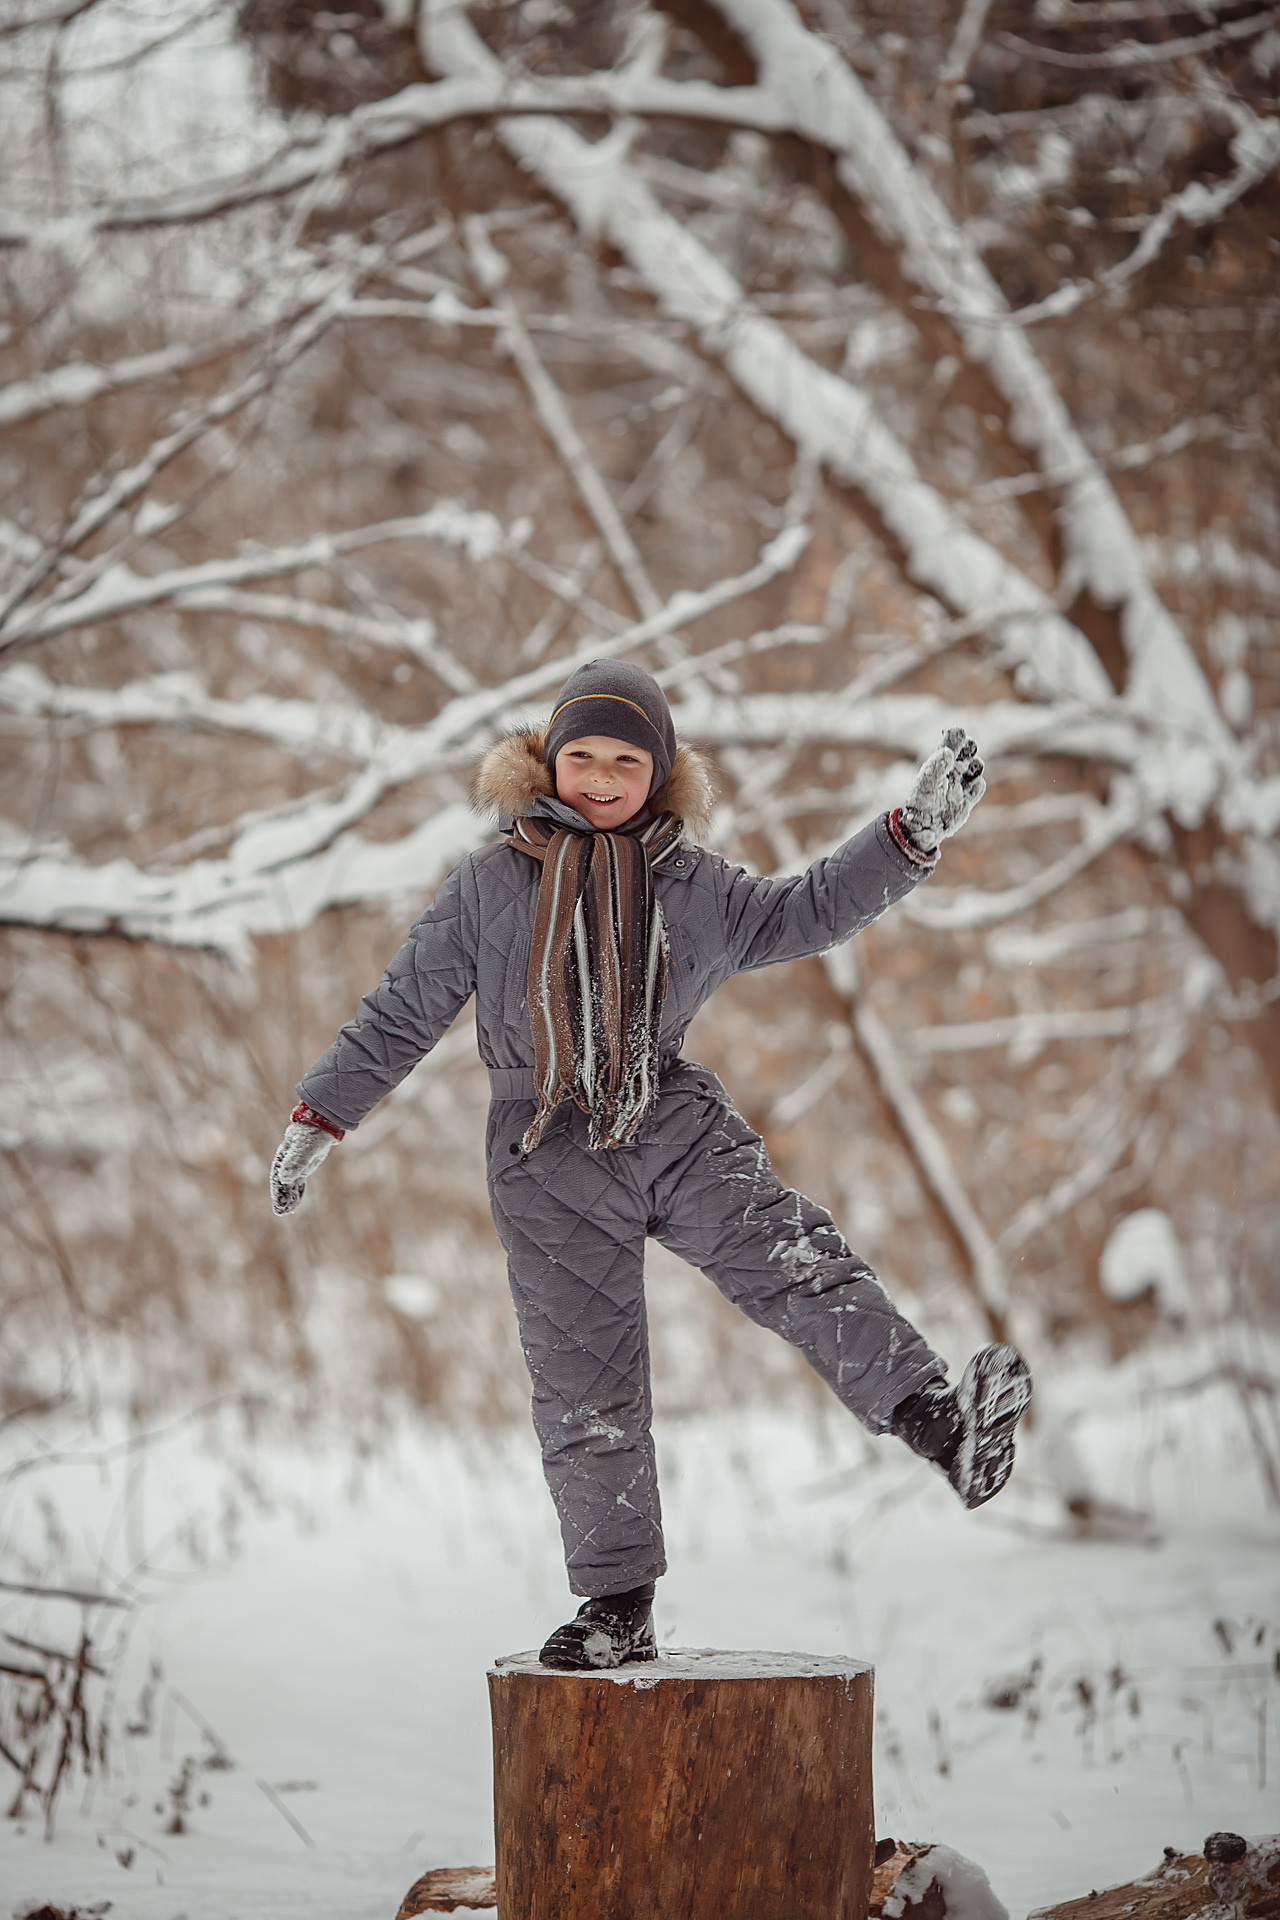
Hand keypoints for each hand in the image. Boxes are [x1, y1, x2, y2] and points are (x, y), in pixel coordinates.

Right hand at [270, 1121, 333, 1215]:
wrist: (322, 1126)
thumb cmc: (312, 1135)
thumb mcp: (305, 1148)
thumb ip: (296, 1161)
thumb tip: (284, 1178)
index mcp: (283, 1158)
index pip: (278, 1178)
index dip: (278, 1192)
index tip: (278, 1204)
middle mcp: (286, 1163)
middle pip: (282, 1184)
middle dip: (281, 1198)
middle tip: (280, 1212)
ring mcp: (295, 1166)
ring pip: (289, 1185)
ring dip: (287, 1198)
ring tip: (286, 1211)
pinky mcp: (303, 1167)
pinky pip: (297, 1183)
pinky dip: (295, 1193)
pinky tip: (294, 1203)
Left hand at [899, 727, 985, 854]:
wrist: (922, 828)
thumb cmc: (920, 802)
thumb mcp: (926, 782)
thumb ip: (937, 766)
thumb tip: (948, 752)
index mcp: (938, 766)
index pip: (950, 747)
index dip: (956, 739)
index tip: (961, 734)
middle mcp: (950, 774)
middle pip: (966, 755)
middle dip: (970, 749)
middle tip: (971, 747)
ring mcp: (960, 787)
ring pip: (974, 770)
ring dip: (976, 765)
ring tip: (974, 764)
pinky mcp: (966, 801)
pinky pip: (978, 789)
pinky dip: (978, 785)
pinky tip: (975, 784)